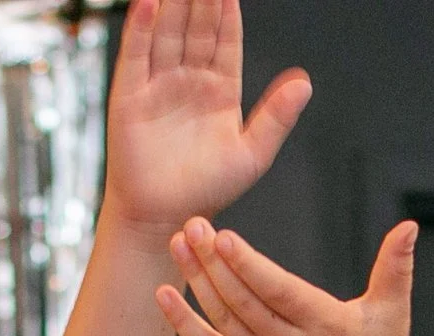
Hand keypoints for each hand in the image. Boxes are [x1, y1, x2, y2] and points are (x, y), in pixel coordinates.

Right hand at [103, 0, 309, 238]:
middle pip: (196, 26)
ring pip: (167, 32)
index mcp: (220, 89)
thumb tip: (304, 82)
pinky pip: (136, 54)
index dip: (228, 10)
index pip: (225, 38)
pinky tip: (149, 3)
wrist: (164, 217)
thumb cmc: (207, 190)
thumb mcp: (252, 154)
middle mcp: (188, 80)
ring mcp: (157, 84)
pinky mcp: (129, 95)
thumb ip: (277, 117)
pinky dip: (140, 27)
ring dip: (173, 3)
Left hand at [158, 217, 420, 335]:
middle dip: (213, 261)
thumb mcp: (393, 311)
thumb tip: (409, 227)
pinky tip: (165, 295)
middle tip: (192, 225)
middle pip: (241, 300)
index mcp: (321, 325)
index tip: (223, 237)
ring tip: (178, 245)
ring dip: (196, 281)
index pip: (276, 290)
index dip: (247, 264)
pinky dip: (185, 324)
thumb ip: (395, 266)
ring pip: (222, 320)